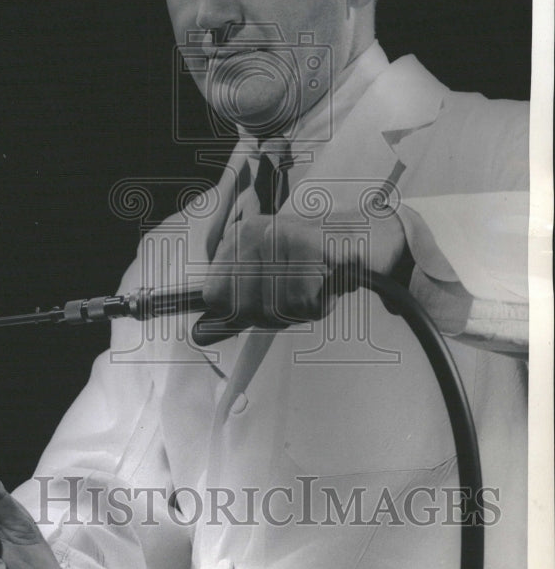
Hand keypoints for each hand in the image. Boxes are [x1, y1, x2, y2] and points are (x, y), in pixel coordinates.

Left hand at [202, 209, 404, 327]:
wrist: (369, 237)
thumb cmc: (317, 263)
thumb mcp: (269, 284)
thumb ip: (234, 308)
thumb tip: (199, 335)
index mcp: (238, 238)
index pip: (214, 296)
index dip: (240, 311)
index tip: (266, 300)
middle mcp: (253, 232)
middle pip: (243, 307)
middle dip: (274, 313)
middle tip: (298, 293)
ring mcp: (280, 237)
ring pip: (274, 308)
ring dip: (300, 309)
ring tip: (316, 284)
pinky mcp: (309, 247)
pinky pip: (302, 303)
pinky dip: (320, 304)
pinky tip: (329, 282)